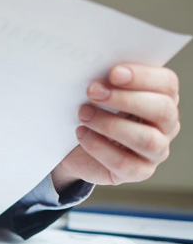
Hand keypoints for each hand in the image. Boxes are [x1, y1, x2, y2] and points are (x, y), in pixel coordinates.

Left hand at [52, 64, 179, 191]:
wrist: (76, 146)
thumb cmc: (93, 110)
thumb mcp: (99, 92)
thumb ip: (106, 80)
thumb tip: (95, 71)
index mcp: (162, 97)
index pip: (167, 84)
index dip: (142, 77)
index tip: (113, 73)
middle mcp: (166, 124)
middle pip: (162, 110)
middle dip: (125, 99)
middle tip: (92, 91)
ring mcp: (156, 151)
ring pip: (147, 139)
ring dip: (110, 124)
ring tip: (83, 114)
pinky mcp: (139, 172)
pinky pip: (125, 163)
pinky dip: (100, 147)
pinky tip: (81, 134)